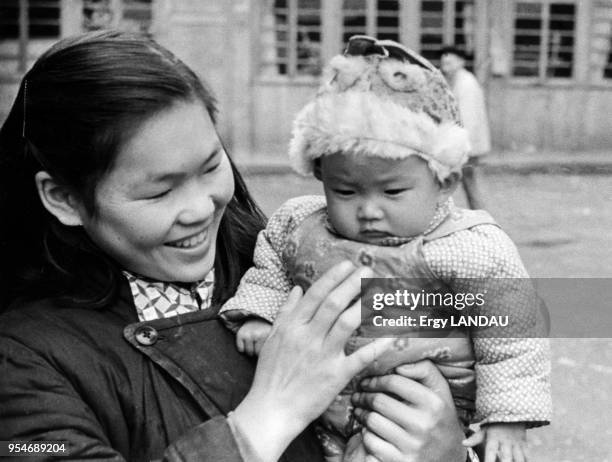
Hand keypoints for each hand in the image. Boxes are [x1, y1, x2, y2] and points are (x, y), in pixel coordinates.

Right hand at [232, 261, 393, 461]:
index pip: (315, 295)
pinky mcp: (336, 376)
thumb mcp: (271, 339)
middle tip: (368, 270)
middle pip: (334, 304)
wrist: (271, 410)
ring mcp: (323, 356)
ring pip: (347, 323)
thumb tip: (297, 289)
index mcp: (292, 327)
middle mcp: (308, 337)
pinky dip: (378, 345)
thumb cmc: (270, 375)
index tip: (348, 264)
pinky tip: (393, 334)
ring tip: (379, 291)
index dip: (333, 277)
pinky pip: (361, 358)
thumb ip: (285, 312)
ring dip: (365, 304)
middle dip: (353, 283)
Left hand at [352, 360, 466, 461]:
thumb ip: (424, 370)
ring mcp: (412, 446)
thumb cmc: (439, 417)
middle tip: (358, 395)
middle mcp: (424, 425)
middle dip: (364, 396)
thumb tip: (399, 366)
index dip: (376, 379)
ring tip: (360, 411)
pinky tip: (368, 430)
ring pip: (372, 422)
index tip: (367, 381)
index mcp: (434, 404)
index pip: (394, 382)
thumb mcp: (440, 391)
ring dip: (361, 414)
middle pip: (379, 402)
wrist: (450, 458)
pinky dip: (366, 434)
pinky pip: (371, 442)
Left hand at [464, 422, 527, 461]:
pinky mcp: (524, 445)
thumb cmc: (494, 424)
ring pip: (519, 457)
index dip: (489, 460)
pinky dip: (527, 461)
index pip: (491, 451)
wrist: (511, 412)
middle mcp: (506, 442)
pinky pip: (527, 455)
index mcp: (494, 438)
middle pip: (506, 457)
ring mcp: (516, 444)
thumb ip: (475, 438)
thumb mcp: (484, 429)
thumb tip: (463, 443)